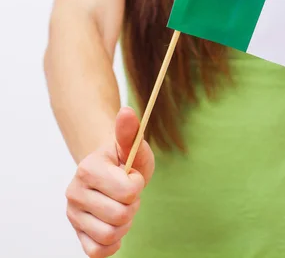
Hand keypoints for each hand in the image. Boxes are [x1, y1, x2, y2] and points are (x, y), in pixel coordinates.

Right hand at [65, 107, 154, 257]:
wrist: (111, 171)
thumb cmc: (125, 158)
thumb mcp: (133, 145)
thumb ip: (129, 132)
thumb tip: (126, 112)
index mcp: (88, 168)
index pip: (127, 191)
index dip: (137, 185)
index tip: (132, 176)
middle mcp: (74, 192)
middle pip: (120, 215)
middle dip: (132, 205)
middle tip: (127, 194)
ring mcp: (73, 214)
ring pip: (110, 235)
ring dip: (124, 223)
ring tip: (121, 207)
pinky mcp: (77, 232)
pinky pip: (97, 251)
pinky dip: (112, 243)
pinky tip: (115, 226)